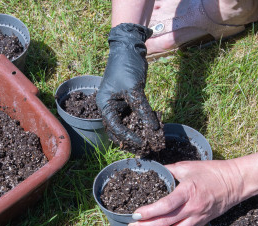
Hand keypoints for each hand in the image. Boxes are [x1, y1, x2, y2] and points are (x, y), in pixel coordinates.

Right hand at [96, 23, 160, 146]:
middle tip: (144, 146)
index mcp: (104, 105)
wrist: (130, 48)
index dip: (128, 137)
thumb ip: (143, 110)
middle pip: (118, 130)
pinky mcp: (129, 101)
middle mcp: (110, 107)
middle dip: (131, 139)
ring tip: (150, 140)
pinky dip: (142, 122)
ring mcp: (119, 105)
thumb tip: (152, 128)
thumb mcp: (134, 90)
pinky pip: (135, 115)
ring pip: (127, 124)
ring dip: (138, 131)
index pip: (115, 128)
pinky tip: (152, 128)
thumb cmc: (126, 67)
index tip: (141, 143)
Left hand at [126, 159, 245, 225]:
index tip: (136, 215)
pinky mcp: (202, 224)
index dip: (149, 212)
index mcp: (187, 191)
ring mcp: (198, 218)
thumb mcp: (187, 166)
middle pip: (166, 223)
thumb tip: (153, 172)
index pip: (165, 206)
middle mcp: (192, 208)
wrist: (236, 182)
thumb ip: (168, 170)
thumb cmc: (211, 172)